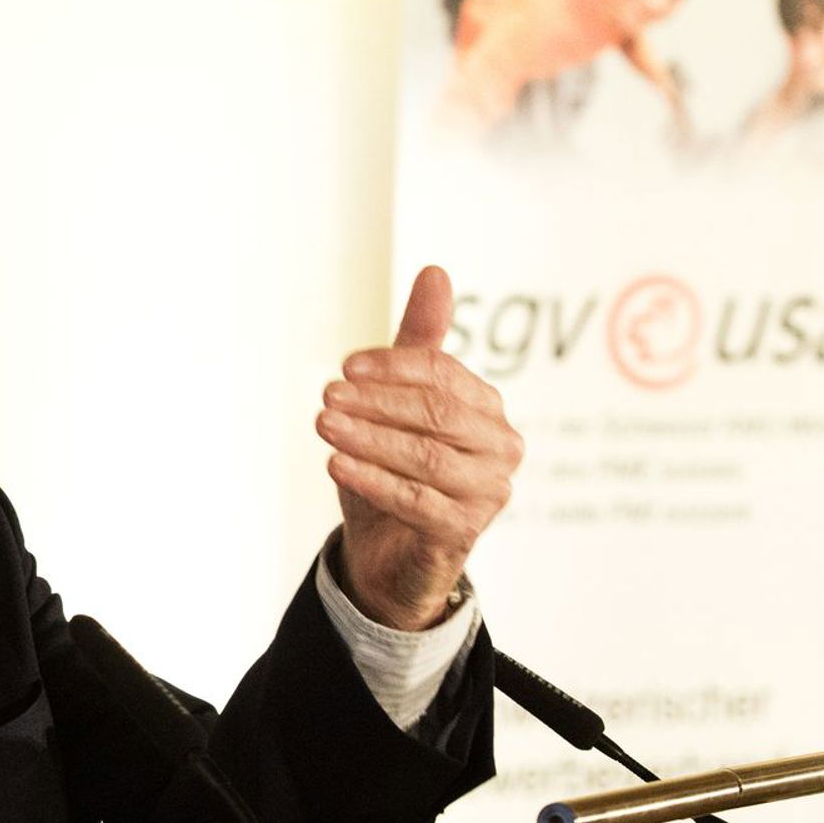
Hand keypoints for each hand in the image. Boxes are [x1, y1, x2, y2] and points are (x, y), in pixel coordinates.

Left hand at [317, 265, 522, 630]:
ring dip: (369, 438)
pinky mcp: (464, 532)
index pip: (444, 374)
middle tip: (325, 397)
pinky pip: (417, 501)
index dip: (394, 366)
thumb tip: (435, 271)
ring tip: (324, 426)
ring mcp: (488, 492)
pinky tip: (336, 465)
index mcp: (487, 408)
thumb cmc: (396, 468)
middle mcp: (500, 447)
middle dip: (377, 403)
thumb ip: (416, 346)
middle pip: (437, 413)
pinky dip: (373, 480)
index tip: (344, 368)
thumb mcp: (398, 405)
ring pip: (426, 456)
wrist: (390, 552)